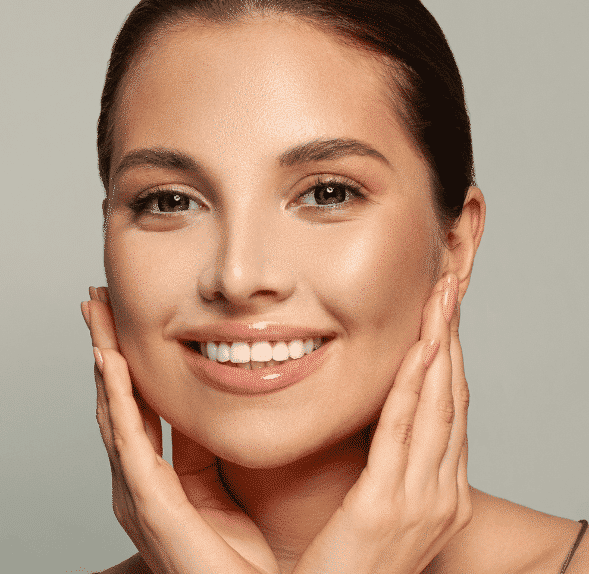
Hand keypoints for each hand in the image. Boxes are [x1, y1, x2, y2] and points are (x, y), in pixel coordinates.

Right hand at [83, 287, 278, 573]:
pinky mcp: (149, 503)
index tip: (119, 320)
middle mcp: (137, 486)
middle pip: (114, 402)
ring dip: (104, 358)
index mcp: (158, 483)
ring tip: (96, 316)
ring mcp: (138, 494)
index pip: (136, 409)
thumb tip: (227, 404)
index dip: (125, 363)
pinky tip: (112, 362)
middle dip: (103, 348)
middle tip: (95, 301)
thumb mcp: (227, 495)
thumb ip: (213, 456)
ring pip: (114, 411)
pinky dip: (117, 396)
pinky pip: (128, 439)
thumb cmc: (246, 569)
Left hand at [293, 274, 471, 573]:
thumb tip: (351, 426)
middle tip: (446, 288)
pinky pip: (405, 432)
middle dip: (449, 339)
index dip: (445, 359)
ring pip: (437, 404)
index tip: (438, 315)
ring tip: (439, 300)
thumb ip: (369, 472)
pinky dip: (415, 385)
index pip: (445, 411)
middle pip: (451, 398)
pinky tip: (418, 350)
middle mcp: (440, 494)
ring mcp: (422, 501)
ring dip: (438, 347)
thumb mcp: (366, 515)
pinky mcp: (390, 506)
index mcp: (435, 496)